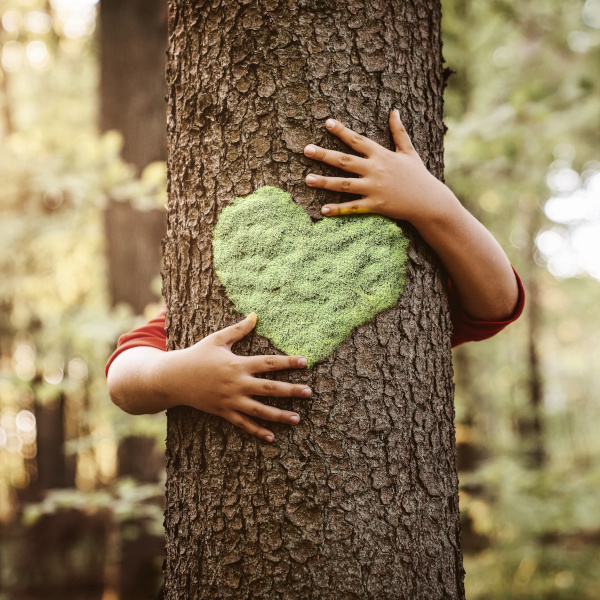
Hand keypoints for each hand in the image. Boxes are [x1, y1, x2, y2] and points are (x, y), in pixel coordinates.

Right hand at [158, 313, 310, 441]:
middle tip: (309, 392)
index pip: (268, 363)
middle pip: (269, 388)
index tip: (305, 362)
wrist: (173, 378)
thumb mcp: (217, 339)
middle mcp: (237, 384)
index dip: (288, 362)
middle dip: (291, 390)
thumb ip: (238, 330)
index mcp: (238, 364)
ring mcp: (230, 400)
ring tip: (297, 418)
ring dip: (279, 415)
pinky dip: (257, 431)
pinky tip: (271, 437)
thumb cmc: (196, 355)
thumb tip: (255, 315)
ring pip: (259, 410)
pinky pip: (243, 424)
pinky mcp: (223, 412)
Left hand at [304, 110, 455, 226]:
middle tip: (306, 150)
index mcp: (382, 155)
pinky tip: (323, 210)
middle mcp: (375, 170)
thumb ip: (399, 132)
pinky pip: (353, 207)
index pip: (358, 140)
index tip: (327, 123)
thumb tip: (394, 111)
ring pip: (344, 184)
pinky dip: (338, 209)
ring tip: (307, 179)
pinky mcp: (375, 205)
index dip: (342, 131)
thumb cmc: (418, 176)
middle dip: (324, 155)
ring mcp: (374, 188)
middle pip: (345, 161)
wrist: (429, 202)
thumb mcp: (409, 151)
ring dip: (325, 182)